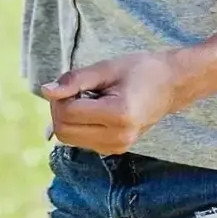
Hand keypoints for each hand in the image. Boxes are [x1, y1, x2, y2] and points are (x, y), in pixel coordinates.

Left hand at [41, 49, 190, 154]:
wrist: (171, 85)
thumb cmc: (140, 70)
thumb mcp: (106, 68)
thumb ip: (74, 80)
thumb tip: (46, 91)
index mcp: (118, 115)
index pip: (66, 114)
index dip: (59, 96)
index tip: (71, 82)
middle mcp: (118, 138)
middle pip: (63, 132)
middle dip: (60, 109)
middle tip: (75, 89)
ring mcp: (117, 147)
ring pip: (69, 139)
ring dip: (69, 118)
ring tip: (89, 98)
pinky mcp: (114, 149)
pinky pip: (81, 141)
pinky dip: (79, 125)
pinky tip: (95, 109)